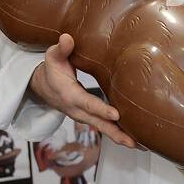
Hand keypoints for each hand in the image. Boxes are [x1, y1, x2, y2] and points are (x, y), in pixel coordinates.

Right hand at [29, 33, 138, 149]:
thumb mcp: (52, 57)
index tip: (116, 115)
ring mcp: (84, 116)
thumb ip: (61, 48)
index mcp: (70, 95)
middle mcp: (77, 110)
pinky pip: (105, 127)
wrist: (43, 86)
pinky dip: (119, 134)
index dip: (101, 109)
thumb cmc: (52, 69)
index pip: (87, 103)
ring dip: (121, 137)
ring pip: (103, 128)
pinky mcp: (90, 116)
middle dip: (116, 133)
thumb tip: (67, 38)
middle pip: (98, 123)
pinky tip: (135, 139)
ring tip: (140, 145)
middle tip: (133, 142)